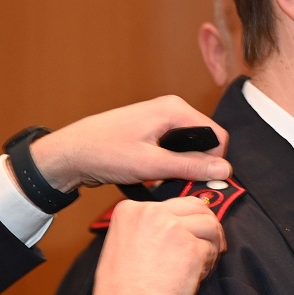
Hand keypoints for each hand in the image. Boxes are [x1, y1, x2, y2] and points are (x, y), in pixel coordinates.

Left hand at [30, 95, 229, 192]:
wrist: (70, 153)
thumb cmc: (104, 152)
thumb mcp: (151, 164)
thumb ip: (190, 166)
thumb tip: (224, 170)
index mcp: (174, 109)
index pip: (216, 136)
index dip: (214, 162)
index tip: (202, 182)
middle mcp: (170, 110)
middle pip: (203, 142)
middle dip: (196, 166)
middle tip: (179, 185)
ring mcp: (159, 120)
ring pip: (187, 149)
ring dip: (180, 168)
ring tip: (160, 181)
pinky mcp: (150, 133)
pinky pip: (172, 151)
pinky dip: (167, 166)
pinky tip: (152, 177)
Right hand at [89, 197, 225, 294]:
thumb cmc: (120, 294)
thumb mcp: (121, 248)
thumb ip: (144, 231)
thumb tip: (172, 228)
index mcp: (129, 210)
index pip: (171, 203)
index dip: (184, 220)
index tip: (187, 233)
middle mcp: (151, 212)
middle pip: (195, 206)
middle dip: (206, 224)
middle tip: (211, 243)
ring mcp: (173, 228)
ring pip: (209, 225)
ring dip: (212, 243)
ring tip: (201, 264)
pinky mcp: (192, 247)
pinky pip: (211, 249)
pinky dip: (208, 264)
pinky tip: (195, 277)